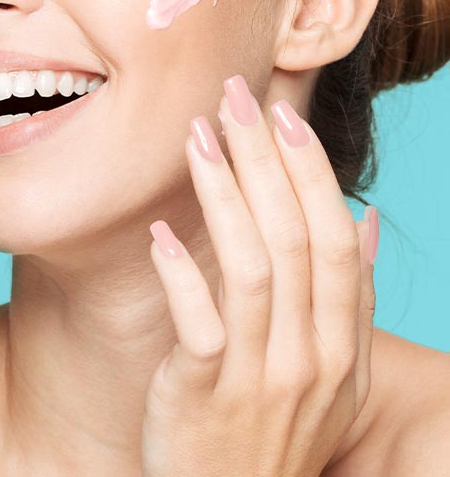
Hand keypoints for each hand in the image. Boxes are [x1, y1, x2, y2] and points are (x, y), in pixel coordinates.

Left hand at [142, 74, 376, 476]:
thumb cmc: (277, 428)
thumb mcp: (335, 372)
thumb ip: (351, 295)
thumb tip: (366, 216)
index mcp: (339, 341)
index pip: (330, 236)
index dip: (309, 170)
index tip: (281, 113)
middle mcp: (307, 356)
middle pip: (291, 236)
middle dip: (264, 158)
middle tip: (233, 97)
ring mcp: (256, 378)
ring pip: (249, 267)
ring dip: (223, 194)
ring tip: (196, 136)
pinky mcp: (202, 396)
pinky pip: (198, 325)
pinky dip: (182, 273)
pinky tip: (160, 231)